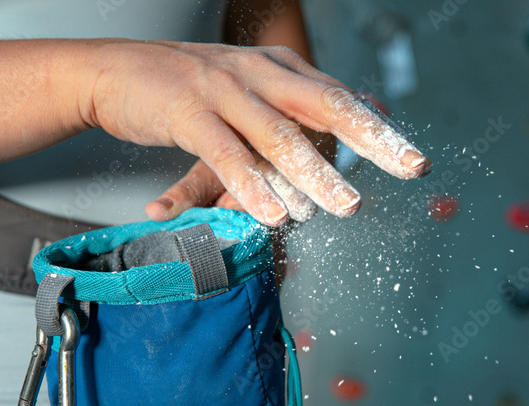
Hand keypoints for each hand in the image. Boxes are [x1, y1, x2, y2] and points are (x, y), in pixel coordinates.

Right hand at [85, 41, 430, 225]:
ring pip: (278, 134)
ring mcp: (223, 89)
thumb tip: (338, 140)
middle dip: (371, 139)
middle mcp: (259, 73)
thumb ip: (288, 116)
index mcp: (279, 68)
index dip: (379, 130)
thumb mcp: (248, 91)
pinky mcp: (186, 112)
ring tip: (346, 206)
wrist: (113, 70)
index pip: (339, 99)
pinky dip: (251, 185)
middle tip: (408, 168)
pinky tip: (273, 214)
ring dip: (315, 174)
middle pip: (325, 105)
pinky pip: (225, 153)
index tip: (415, 161)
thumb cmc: (189, 91)